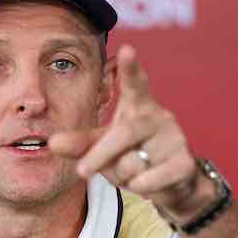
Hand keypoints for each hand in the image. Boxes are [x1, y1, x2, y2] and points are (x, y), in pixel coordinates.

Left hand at [50, 45, 216, 223]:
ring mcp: (175, 138)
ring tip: (132, 173)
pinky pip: (149, 180)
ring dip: (122, 176)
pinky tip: (147, 183)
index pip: (135, 83)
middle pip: (123, 132)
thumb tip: (52, 142)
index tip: (128, 49)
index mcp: (139, 105)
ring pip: (132, 163)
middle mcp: (159, 116)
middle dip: (99, 155)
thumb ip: (79, 144)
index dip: (131, 68)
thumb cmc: (132, 156)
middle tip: (81, 172)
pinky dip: (140, 187)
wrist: (172, 184)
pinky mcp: (184, 163)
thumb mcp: (102, 147)